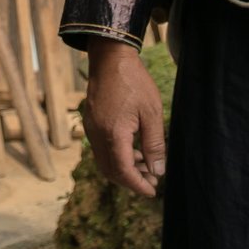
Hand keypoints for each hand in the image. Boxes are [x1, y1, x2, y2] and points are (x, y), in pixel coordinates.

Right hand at [83, 37, 165, 197]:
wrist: (110, 57)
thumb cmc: (134, 82)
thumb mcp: (151, 112)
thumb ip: (154, 143)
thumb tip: (157, 170)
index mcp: (113, 133)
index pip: (123, 171)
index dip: (137, 185)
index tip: (152, 191)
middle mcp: (97, 134)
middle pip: (110, 170)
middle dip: (131, 180)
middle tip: (152, 181)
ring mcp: (91, 128)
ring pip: (104, 161)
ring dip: (124, 168)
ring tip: (146, 166)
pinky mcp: (90, 122)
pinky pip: (101, 148)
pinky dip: (116, 156)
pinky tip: (133, 150)